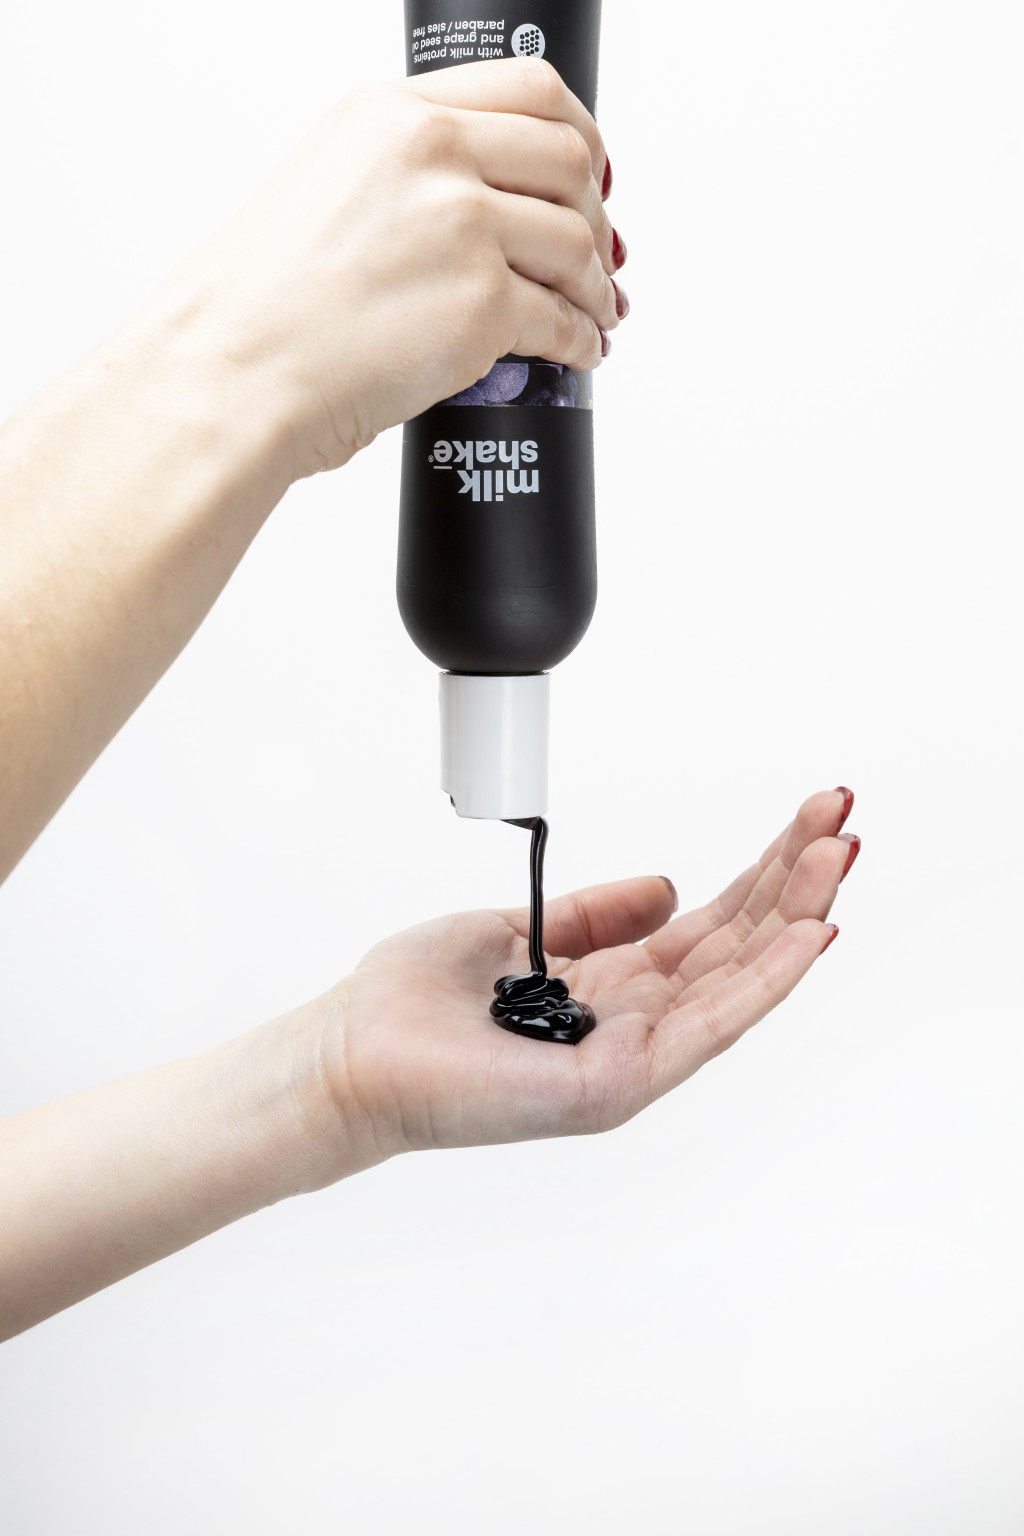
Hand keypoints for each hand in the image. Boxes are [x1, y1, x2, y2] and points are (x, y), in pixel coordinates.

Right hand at [139, 58, 622, 476]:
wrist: (230, 371)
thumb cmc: (256, 306)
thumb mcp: (323, 188)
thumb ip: (401, 179)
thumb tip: (470, 207)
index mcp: (392, 114)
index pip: (528, 90)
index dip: (577, 135)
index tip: (588, 172)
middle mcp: (433, 155)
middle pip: (569, 161)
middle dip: (596, 213)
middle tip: (597, 253)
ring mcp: (463, 227)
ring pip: (578, 243)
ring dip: (595, 286)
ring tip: (594, 312)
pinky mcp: (481, 304)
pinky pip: (563, 320)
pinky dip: (582, 340)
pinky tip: (578, 351)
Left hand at [318, 788, 858, 1161]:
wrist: (348, 1055)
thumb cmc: (412, 1002)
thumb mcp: (518, 929)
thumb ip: (595, 914)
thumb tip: (668, 886)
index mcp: (611, 988)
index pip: (708, 926)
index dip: (762, 872)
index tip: (807, 818)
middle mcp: (634, 1027)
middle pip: (737, 945)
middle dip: (794, 880)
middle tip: (844, 817)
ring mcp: (633, 1060)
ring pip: (738, 980)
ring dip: (797, 915)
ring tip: (842, 853)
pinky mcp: (617, 1084)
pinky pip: (707, 1025)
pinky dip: (766, 980)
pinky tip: (809, 933)